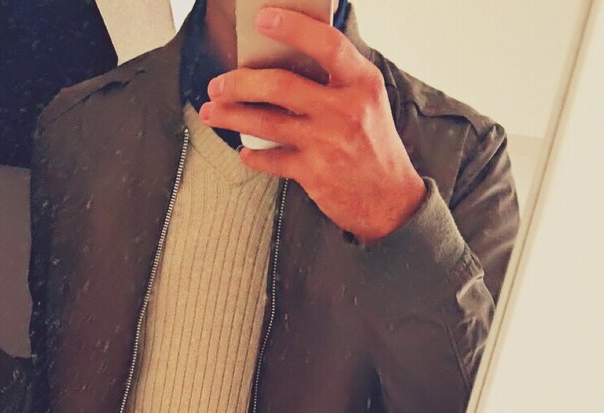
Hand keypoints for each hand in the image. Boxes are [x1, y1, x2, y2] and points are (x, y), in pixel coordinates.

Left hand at [200, 7, 426, 242]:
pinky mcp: (313, 173)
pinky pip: (271, 159)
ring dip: (232, 116)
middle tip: (218, 84)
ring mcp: (327, 142)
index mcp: (362, 83)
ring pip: (266, 122)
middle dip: (240, 82)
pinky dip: (253, 155)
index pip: (327, 44)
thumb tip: (289, 58)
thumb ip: (336, 80)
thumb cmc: (375, 147)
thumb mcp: (368, 102)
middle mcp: (345, 110)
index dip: (293, 27)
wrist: (390, 201)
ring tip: (214, 112)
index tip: (264, 19)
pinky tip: (244, 150)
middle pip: (280, 85)